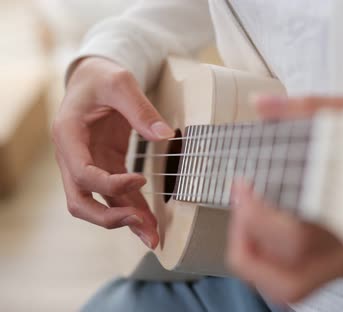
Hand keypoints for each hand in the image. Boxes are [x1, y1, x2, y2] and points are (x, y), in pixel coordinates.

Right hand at [52, 57, 174, 248]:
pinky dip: (133, 208)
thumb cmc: (102, 77)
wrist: (94, 77)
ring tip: (154, 237)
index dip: (110, 183)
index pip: (82, 173)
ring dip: (126, 222)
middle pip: (79, 201)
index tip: (141, 178)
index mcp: (68, 135)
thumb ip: (140, 108)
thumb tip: (164, 135)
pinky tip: (151, 222)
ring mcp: (89, 165)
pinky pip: (117, 195)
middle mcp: (72, 156)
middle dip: (109, 218)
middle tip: (141, 225)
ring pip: (99, 204)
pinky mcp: (106, 166)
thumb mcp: (121, 82)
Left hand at [227, 96, 342, 302]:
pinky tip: (270, 225)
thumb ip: (307, 110)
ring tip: (249, 220)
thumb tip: (263, 105)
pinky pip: (301, 278)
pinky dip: (272, 259)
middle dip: (247, 245)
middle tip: (241, 203)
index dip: (257, 218)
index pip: (296, 239)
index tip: (244, 186)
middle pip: (289, 281)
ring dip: (257, 259)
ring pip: (293, 287)